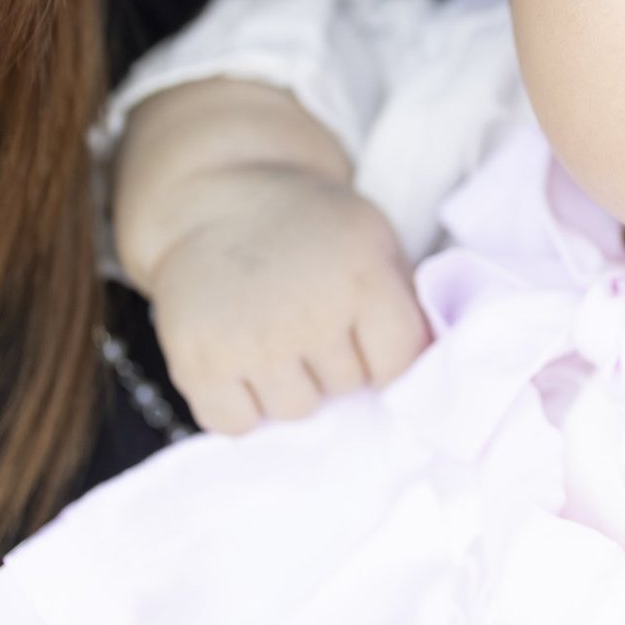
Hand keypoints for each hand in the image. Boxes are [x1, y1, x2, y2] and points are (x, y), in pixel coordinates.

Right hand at [143, 165, 429, 434]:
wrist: (217, 200)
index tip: (368, 337)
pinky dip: (240, 405)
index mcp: (363, 277)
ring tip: (275, 336)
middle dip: (335, 363)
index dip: (387, 357)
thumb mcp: (375, 242)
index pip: (399, 363)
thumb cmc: (312, 230)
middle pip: (346, 388)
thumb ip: (405, 304)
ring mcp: (251, 340)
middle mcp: (309, 311)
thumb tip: (427, 376)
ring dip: (290, 385)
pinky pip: (237, 424)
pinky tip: (240, 360)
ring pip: (295, 412)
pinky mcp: (197, 362)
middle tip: (309, 320)